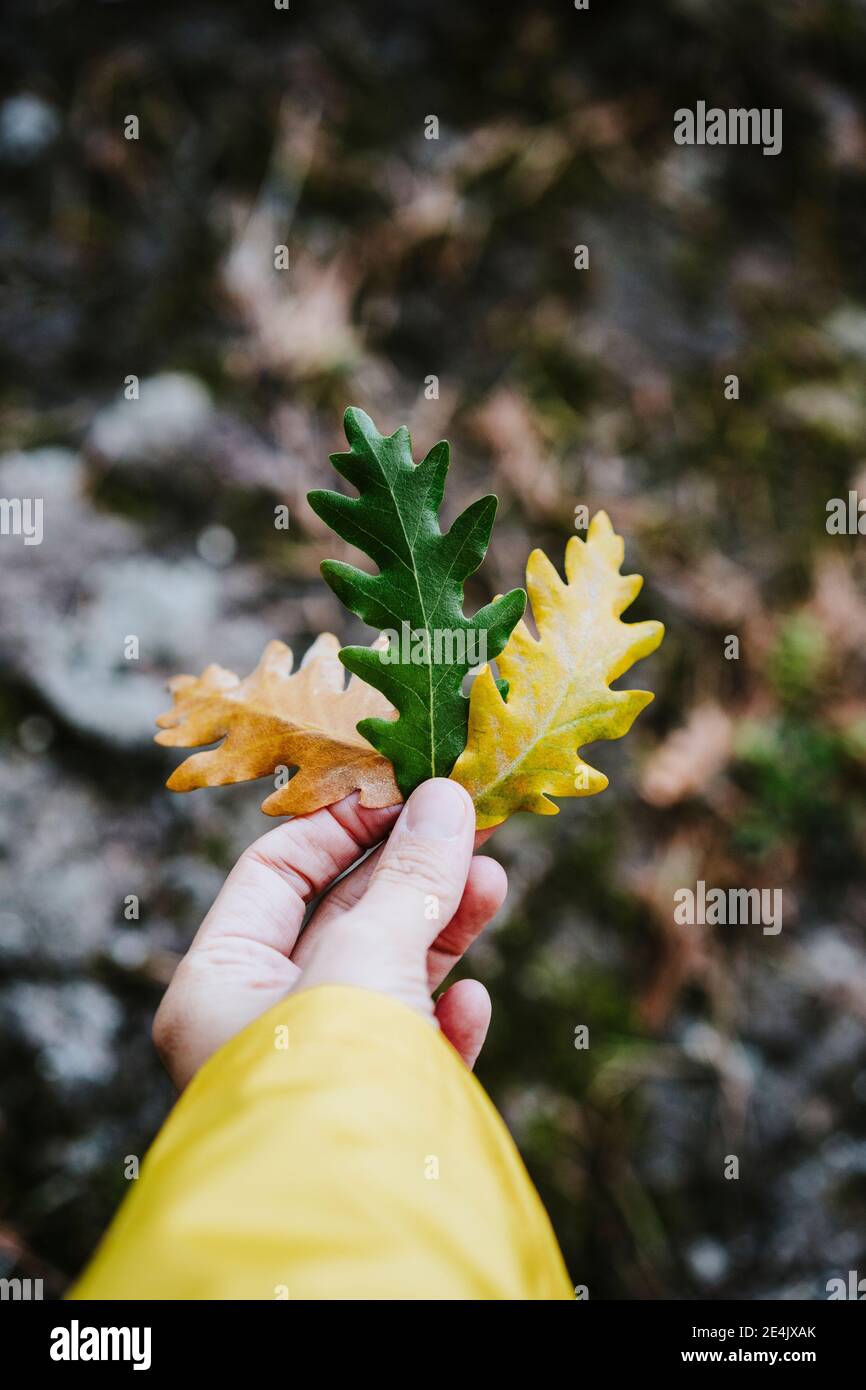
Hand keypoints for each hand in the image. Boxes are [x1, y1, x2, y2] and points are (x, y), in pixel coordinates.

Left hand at [153, 779, 505, 1089]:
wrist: (359, 1232)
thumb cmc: (330, 1078)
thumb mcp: (366, 958)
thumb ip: (409, 877)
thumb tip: (449, 798)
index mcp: (218, 983)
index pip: (276, 872)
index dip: (346, 824)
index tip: (412, 791)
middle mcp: (260, 1022)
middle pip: (341, 917)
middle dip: (411, 871)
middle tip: (474, 824)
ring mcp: (321, 1067)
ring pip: (386, 973)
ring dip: (442, 925)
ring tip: (495, 880)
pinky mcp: (375, 1109)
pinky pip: (410, 1043)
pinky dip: (442, 1014)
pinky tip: (470, 1000)